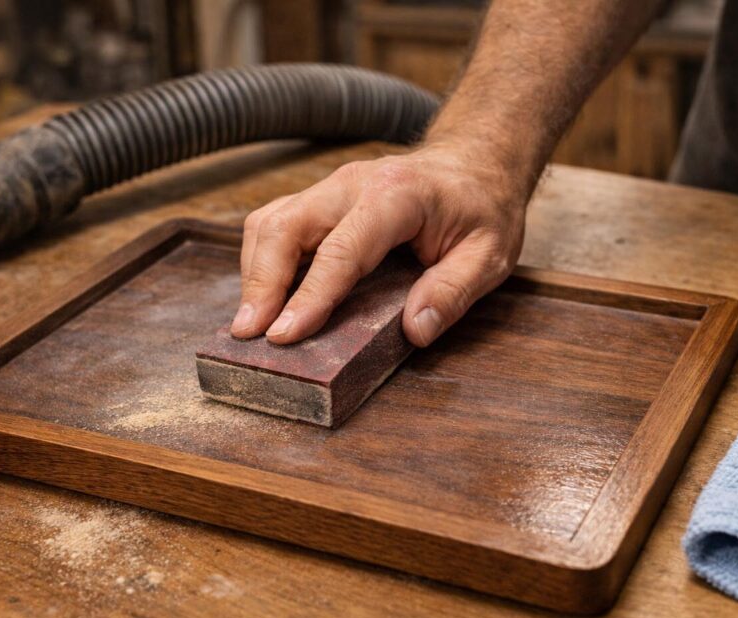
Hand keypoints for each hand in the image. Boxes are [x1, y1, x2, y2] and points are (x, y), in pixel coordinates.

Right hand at [231, 143, 526, 346]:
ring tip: (248, 323)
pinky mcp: (320, 200)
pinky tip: (263, 297)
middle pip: (286, 227)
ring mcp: (330, 189)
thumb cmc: (482, 209)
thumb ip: (453, 292)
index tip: (284, 334)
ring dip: (254, 272)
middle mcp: (352, 185)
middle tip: (248, 333)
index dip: (310, 295)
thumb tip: (415, 332)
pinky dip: (261, 260)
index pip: (341, 249)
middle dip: (261, 282)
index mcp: (395, 196)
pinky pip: (276, 223)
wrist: (474, 163)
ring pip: (270, 222)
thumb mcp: (489, 255)